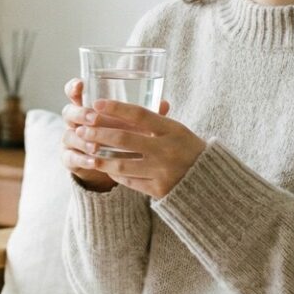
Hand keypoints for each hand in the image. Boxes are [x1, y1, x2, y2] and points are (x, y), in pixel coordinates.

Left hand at [63, 84, 205, 199]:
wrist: (211, 180)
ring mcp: (162, 171)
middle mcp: (166, 150)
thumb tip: (118, 109)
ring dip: (100, 157)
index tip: (96, 103)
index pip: (139, 114)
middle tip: (82, 129)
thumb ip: (153, 122)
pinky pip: (129, 181)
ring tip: (86, 151)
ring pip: (122, 164)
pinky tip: (106, 167)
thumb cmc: (188, 148)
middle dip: (98, 134)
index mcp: (172, 130)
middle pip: (124, 139)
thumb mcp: (177, 130)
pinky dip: (115, 173)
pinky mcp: (158, 190)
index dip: (116, 108)